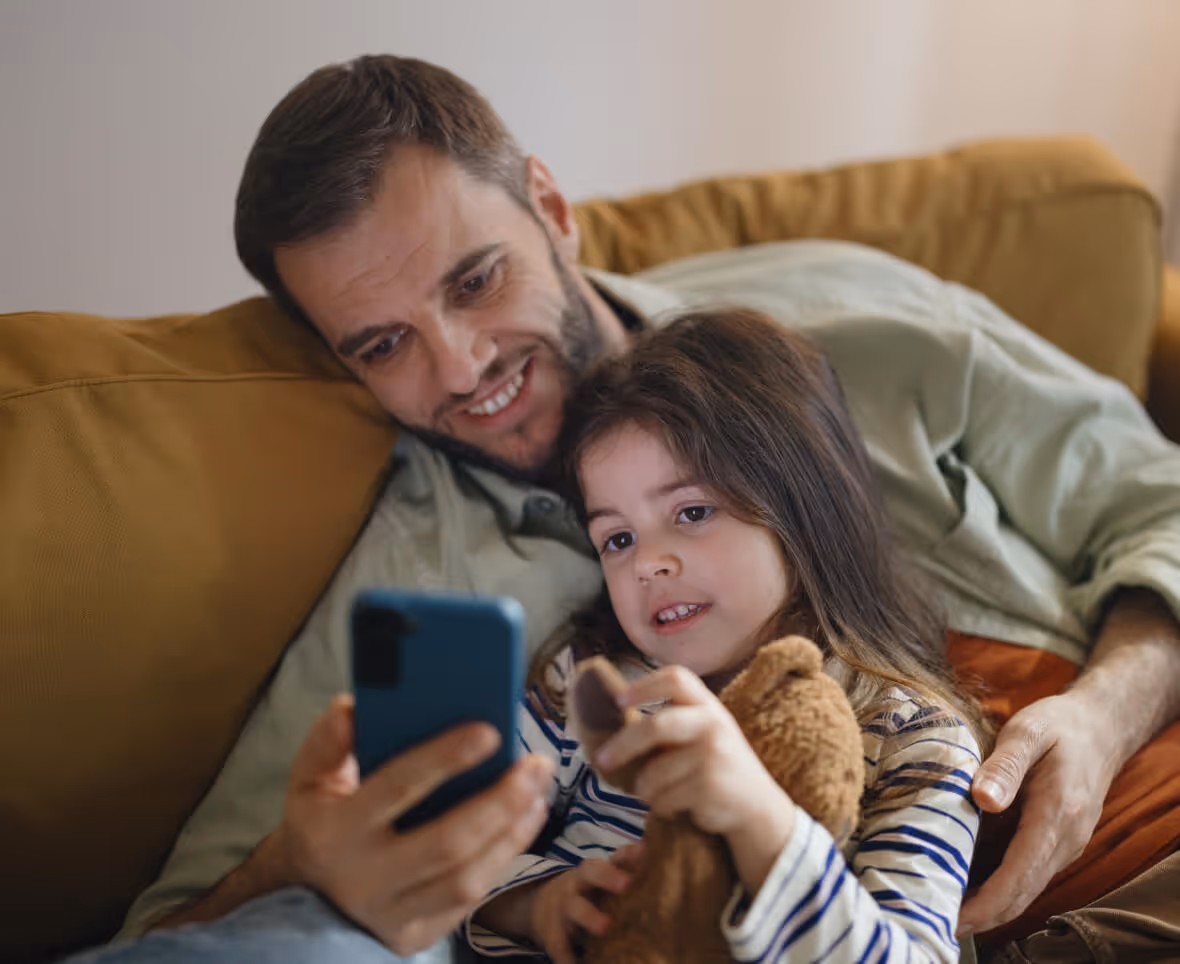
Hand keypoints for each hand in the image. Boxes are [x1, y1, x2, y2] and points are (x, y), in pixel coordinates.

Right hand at [277, 694, 553, 955]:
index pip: (397, 787)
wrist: (306, 898)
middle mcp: (364, 877)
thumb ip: (327, 742)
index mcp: (336, 830)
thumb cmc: (320, 823)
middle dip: (501, 801)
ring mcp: (392, 914)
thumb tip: (351, 707)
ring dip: (512, 832)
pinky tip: (525, 822)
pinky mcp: (416, 936)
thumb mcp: (308, 780)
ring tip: (539, 790)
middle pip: (447, 842)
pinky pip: (469, 900)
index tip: (490, 731)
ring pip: (466, 878)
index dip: (445, 758)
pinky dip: (503, 859)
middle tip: (537, 764)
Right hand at [529, 844, 643, 963]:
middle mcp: (580, 883)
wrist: (542, 904)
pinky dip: (568, 956)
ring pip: (575, 908)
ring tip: (605, 927)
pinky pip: (560, 944)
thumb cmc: (588, 892)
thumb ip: (628, 870)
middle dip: (608, 877)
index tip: (645, 850)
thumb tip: (656, 855)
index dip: (629, 854)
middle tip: (627, 884)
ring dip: (589, 917)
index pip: (615, 857)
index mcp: (597, 870)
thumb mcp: (603, 879)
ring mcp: (564, 907)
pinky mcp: (553, 933)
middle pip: (591, 873)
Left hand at [595, 666, 794, 889]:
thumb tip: (614, 728)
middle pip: (655, 727)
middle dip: (623, 745)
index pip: (676, 679)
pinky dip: (662, 807)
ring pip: (653, 773)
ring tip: (659, 793)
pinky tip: (679, 807)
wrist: (757, 807)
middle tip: (602, 760)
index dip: (644, 686)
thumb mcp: (704, 734)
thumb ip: (672, 723)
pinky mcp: (709, 786)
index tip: (619, 700)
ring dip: (646, 790)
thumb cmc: (716, 767)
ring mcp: (713, 755)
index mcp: (708, 705)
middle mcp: (713, 724)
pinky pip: (664, 798)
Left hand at [957, 689, 1118, 936]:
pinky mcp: (1057, 842)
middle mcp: (1066, 840)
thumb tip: (981, 800)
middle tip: (939, 921)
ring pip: (1027, 889)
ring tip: (946, 910)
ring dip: (991, 906)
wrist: (1100, 728)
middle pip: (1023, 894)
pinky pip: (1029, 875)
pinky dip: (1001, 889)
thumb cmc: (1058, 725)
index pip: (1021, 874)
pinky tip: (968, 887)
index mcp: (1057, 815)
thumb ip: (1004, 765)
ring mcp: (1065, 844)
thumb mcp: (1028, 732)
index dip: (988, 903)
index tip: (956, 918)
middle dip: (984, 915)